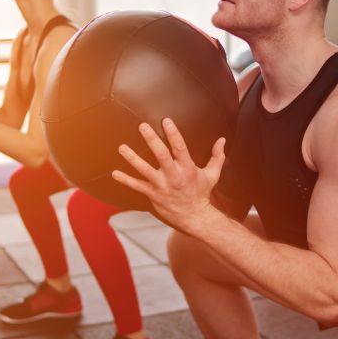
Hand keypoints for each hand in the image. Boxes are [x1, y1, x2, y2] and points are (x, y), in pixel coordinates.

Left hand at [112, 117, 225, 233]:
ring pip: (145, 170)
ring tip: (122, 147)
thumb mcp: (212, 175)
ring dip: (132, 159)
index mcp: (188, 168)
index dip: (173, 133)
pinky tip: (115, 173)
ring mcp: (162, 186)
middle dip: (151, 140)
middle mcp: (174, 176)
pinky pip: (137, 186)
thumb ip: (217, 156)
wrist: (194, 218)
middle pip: (161, 156)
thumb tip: (222, 140)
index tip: (165, 120)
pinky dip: (125, 180)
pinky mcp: (153, 195)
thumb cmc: (202, 194)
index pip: (180, 148)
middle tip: (142, 126)